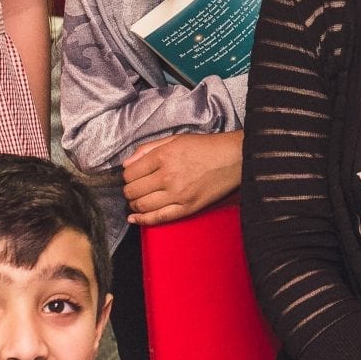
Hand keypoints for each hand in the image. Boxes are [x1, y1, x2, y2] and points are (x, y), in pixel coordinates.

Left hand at [122, 131, 241, 226]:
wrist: (234, 158)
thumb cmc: (206, 147)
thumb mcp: (175, 139)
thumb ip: (148, 148)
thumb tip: (127, 163)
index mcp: (163, 156)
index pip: (130, 173)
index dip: (126, 176)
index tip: (131, 176)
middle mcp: (167, 176)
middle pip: (133, 191)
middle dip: (129, 191)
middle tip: (133, 189)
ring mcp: (177, 195)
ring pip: (142, 205)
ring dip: (134, 205)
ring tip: (136, 201)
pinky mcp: (187, 208)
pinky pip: (159, 218)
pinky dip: (142, 221)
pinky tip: (134, 219)